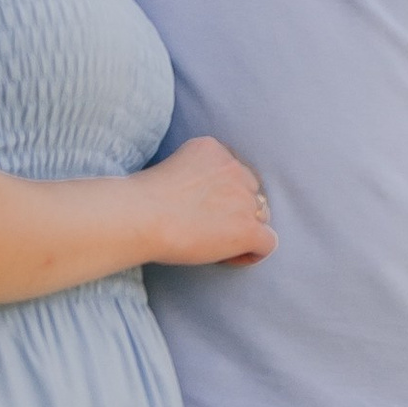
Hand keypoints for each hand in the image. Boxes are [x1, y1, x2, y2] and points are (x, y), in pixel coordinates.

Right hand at [142, 135, 276, 268]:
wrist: (139, 216)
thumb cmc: (140, 200)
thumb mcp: (168, 169)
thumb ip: (192, 177)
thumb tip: (197, 203)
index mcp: (213, 149)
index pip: (233, 170)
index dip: (223, 194)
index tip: (203, 209)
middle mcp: (234, 168)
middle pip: (251, 192)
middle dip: (236, 210)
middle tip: (209, 228)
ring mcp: (244, 199)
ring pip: (261, 216)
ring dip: (243, 229)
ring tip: (216, 245)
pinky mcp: (247, 229)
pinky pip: (268, 243)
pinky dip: (252, 253)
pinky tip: (228, 257)